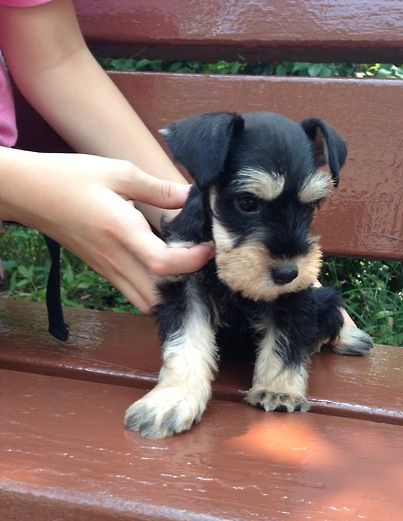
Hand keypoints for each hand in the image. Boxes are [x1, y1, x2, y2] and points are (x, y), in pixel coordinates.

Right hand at [0, 149, 214, 312]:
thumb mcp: (118, 172)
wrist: (30, 193)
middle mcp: (116, 259)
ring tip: (183, 268)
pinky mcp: (103, 273)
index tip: (207, 246)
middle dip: (185, 285)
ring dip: (169, 293)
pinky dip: (154, 291)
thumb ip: (158, 187)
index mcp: (121, 231)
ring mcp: (108, 270)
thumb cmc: (71, 178)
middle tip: (198, 261)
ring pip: (146, 303)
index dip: (192, 260)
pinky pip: (134, 295)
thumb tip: (190, 195)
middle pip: (158, 297)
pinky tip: (162, 269)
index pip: (162, 263)